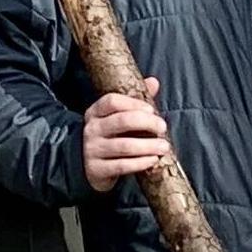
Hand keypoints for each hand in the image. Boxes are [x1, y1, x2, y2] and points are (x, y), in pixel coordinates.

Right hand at [82, 76, 168, 192]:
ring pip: (124, 146)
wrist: (87, 165)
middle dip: (147, 123)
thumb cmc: (109, 137)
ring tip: (164, 147)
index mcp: (96, 112)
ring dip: (148, 146)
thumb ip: (135, 100)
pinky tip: (153, 160)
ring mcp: (92, 149)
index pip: (112, 101)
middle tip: (163, 127)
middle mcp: (92, 129)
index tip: (151, 110)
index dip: (133, 103)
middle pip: (121, 121)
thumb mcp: (117, 117)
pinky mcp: (97, 169)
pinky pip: (122, 165)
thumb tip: (154, 82)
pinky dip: (140, 163)